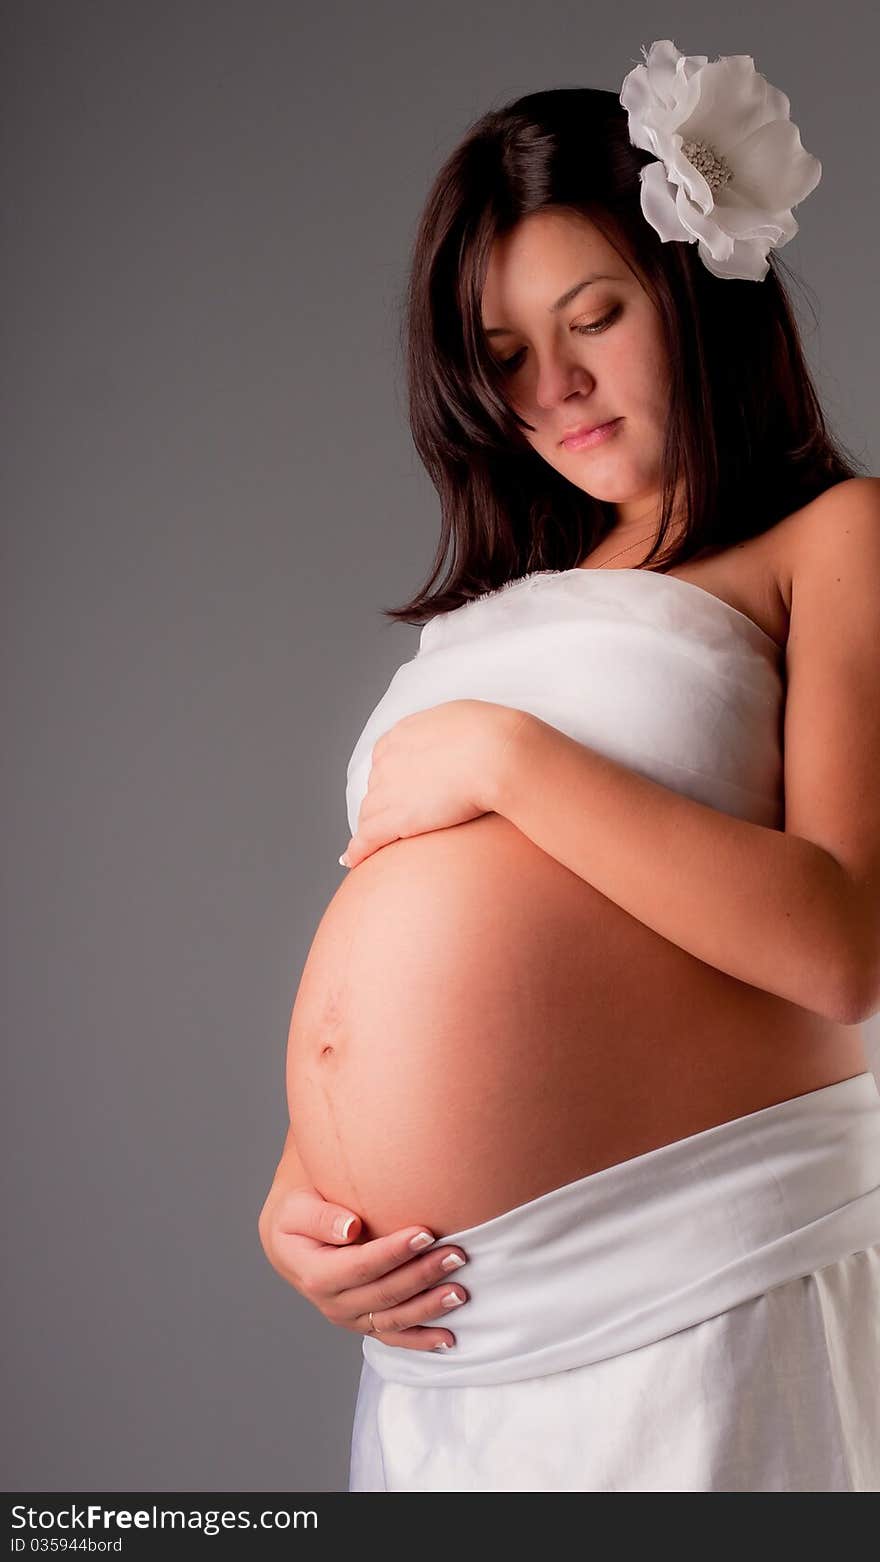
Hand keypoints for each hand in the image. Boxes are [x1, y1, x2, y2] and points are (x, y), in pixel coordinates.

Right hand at [258, 1182, 469, 1350]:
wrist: (293, 1239)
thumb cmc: (298, 1215)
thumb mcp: (297, 1209)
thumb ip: (321, 1218)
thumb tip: (350, 1229)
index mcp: (315, 1274)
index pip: (360, 1266)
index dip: (394, 1252)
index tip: (425, 1233)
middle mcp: (333, 1304)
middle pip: (384, 1293)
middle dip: (422, 1275)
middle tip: (456, 1254)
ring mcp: (350, 1318)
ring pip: (394, 1318)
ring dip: (430, 1307)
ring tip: (461, 1291)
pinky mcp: (365, 1323)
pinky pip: (395, 1336)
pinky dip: (422, 1340)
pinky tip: (449, 1338)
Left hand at [340, 699, 529, 869]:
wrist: (495, 753)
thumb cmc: (494, 736)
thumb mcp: (464, 720)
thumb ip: (450, 733)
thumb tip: (460, 739)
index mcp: (401, 735)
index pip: (384, 763)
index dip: (390, 782)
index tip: (397, 794)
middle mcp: (388, 761)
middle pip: (376, 790)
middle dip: (381, 806)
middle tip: (389, 823)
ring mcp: (388, 790)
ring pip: (369, 815)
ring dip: (370, 830)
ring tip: (370, 846)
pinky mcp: (396, 818)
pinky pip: (368, 838)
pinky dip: (358, 850)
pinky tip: (354, 860)